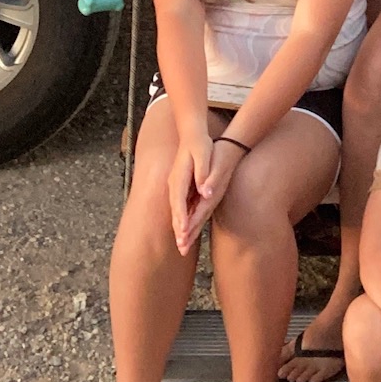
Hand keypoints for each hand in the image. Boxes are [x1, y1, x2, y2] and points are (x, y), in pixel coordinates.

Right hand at [168, 127, 225, 255]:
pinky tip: (185, 231)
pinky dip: (182, 220)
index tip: (184, 233)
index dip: (182, 218)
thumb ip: (203, 172)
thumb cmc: (199, 143)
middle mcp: (174, 184)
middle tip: (181, 248)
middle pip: (176, 211)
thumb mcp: (203, 154)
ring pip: (177, 211)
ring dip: (179, 228)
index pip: (179, 202)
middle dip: (178, 230)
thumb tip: (205, 191)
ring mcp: (175, 186)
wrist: (191, 133)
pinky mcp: (180, 187)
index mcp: (179, 178)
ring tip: (182, 246)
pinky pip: (180, 207)